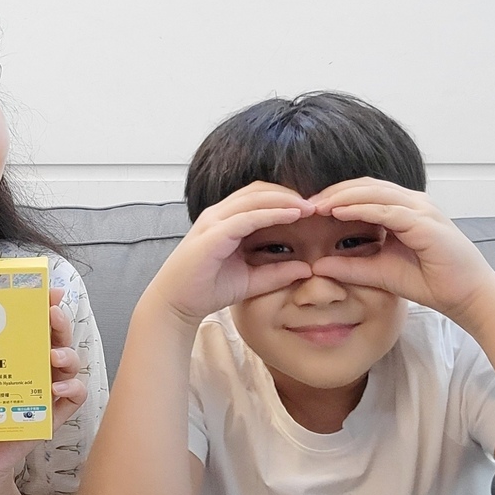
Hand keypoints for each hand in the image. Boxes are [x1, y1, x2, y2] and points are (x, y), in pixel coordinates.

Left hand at [0, 288, 87, 492]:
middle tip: (51, 314)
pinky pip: (74, 400)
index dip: (43, 304)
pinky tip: (57, 388)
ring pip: (71, 365)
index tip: (46, 290)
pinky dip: (73, 389)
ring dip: (68, 353)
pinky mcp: (50, 419)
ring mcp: (44, 393)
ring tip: (53, 354)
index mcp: (12, 355)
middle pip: (58, 337)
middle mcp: (33, 369)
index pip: (32, 323)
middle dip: (60, 321)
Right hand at [145, 182, 314, 327]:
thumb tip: (307, 269)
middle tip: (317, 204)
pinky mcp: (213, 234)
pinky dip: (272, 213)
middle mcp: (218, 215)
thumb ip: (276, 272)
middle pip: (259, 190)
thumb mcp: (251, 280)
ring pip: (254, 198)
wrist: (176, 304)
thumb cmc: (207, 290)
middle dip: (289, 194)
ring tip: (310, 207)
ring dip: (285, 199)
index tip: (313, 210)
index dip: (286, 198)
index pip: (259, 197)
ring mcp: (214, 222)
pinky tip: (292, 216)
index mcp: (225, 220)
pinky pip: (247, 217)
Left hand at [310, 178, 494, 320]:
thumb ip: (350, 266)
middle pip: (365, 186)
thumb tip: (317, 265)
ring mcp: (421, 209)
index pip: (363, 192)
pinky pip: (387, 210)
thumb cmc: (429, 282)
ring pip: (374, 193)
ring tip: (316, 206)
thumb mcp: (379, 273)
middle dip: (333, 192)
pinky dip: (361, 208)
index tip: (307, 209)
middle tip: (304, 203)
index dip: (334, 196)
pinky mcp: (426, 222)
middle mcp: (413, 203)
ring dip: (342, 197)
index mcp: (403, 209)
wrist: (466, 297)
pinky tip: (339, 213)